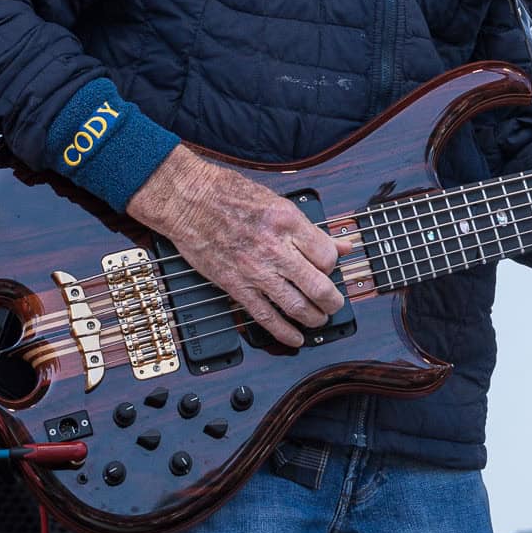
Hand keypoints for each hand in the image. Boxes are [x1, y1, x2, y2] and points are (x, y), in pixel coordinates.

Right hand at [126, 145, 345, 346]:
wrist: (189, 200)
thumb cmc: (231, 195)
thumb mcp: (280, 203)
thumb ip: (313, 230)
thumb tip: (342, 244)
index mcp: (289, 223)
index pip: (327, 256)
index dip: (334, 266)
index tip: (330, 269)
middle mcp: (275, 249)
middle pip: (318, 285)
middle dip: (333, 301)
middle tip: (335, 304)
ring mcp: (255, 270)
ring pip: (295, 305)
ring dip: (314, 318)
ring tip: (320, 319)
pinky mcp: (235, 285)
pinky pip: (264, 315)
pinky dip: (283, 331)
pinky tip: (295, 337)